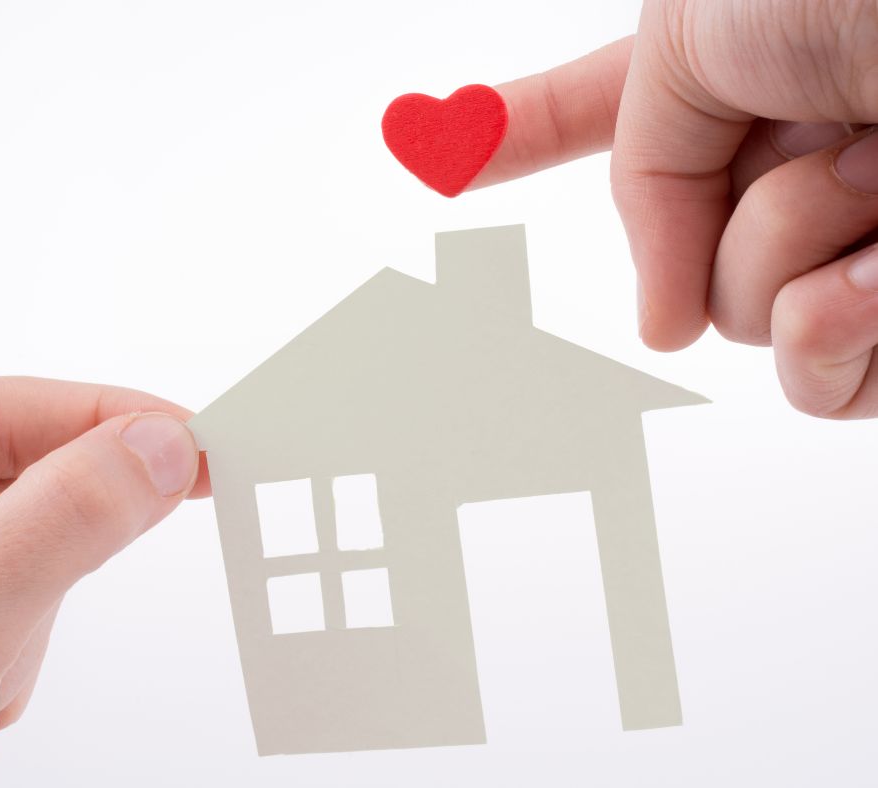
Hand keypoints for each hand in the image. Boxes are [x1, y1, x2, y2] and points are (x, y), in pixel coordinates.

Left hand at [0, 377, 208, 787]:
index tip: (189, 438)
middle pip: (15, 468)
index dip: (100, 412)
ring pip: (23, 535)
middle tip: (168, 508)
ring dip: (45, 590)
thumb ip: (56, 527)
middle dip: (78, 510)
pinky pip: (15, 592)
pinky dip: (28, 630)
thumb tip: (159, 447)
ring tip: (2, 663)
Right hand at [470, 1, 877, 417]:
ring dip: (784, 254)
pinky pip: (818, 390)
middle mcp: (790, 158)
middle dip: (714, 222)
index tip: (439, 158)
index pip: (597, 121)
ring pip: (739, 326)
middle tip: (823, 137)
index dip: (518, 137)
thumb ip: (635, 172)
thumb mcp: (690, 37)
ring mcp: (844, 240)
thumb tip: (665, 324)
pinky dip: (830, 331)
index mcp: (733, 79)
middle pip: (676, 257)